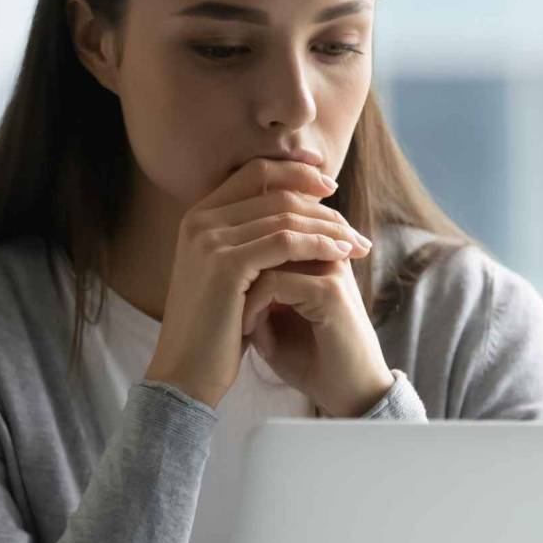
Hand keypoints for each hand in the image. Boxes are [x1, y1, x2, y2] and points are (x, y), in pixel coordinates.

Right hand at [143, 158, 372, 409]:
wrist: (186, 372)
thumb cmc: (214, 328)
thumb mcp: (228, 273)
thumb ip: (248, 238)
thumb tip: (296, 211)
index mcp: (198, 216)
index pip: (255, 172)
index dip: (295, 170)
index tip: (329, 181)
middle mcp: (199, 220)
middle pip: (276, 193)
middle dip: (323, 208)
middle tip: (353, 227)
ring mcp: (210, 240)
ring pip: (286, 217)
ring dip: (329, 228)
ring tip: (357, 244)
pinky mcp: (226, 265)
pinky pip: (286, 243)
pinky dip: (319, 245)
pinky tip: (342, 254)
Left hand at [242, 247, 394, 417]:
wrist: (351, 396)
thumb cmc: (312, 362)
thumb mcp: (273, 326)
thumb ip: (254, 296)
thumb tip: (227, 276)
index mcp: (318, 258)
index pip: (270, 232)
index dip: (241, 260)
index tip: (226, 298)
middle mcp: (327, 256)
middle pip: (269, 235)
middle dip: (239, 271)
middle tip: (224, 305)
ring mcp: (330, 271)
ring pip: (267, 254)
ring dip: (242, 286)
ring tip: (236, 320)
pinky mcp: (329, 291)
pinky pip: (274, 282)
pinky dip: (253, 305)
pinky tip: (246, 329)